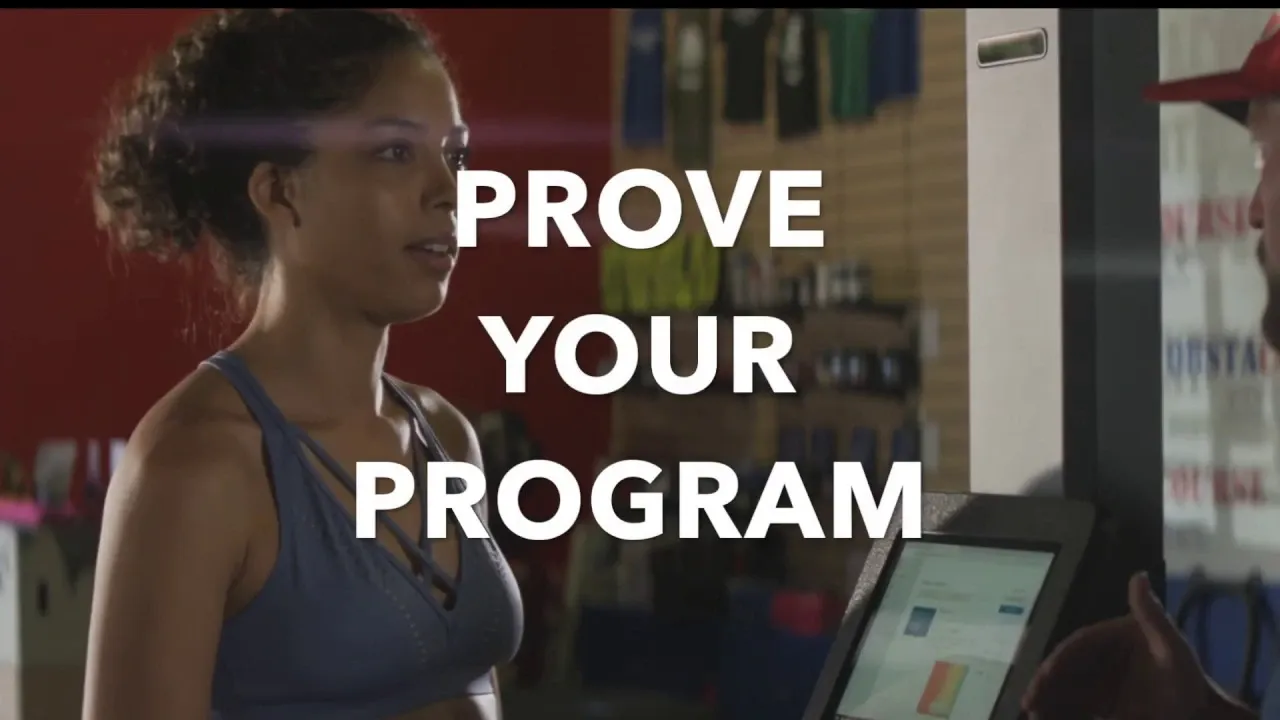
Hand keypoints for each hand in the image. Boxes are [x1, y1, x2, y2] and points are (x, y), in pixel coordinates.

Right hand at [1022, 573, 1213, 719]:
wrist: (1201, 714)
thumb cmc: (1187, 678)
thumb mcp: (1173, 646)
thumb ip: (1152, 615)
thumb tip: (1138, 576)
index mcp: (1110, 637)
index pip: (1078, 645)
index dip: (1059, 659)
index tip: (1045, 675)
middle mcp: (1099, 657)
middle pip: (1064, 669)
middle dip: (1044, 685)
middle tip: (1029, 703)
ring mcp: (1098, 681)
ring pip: (1064, 688)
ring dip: (1046, 700)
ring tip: (1033, 714)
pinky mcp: (1100, 704)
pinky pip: (1073, 706)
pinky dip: (1058, 711)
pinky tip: (1047, 718)